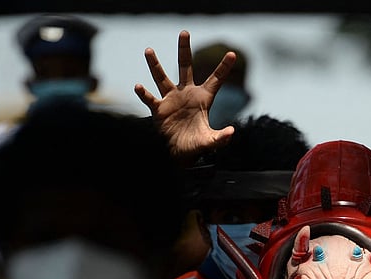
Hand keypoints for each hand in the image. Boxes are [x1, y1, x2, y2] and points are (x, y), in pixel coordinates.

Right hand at [134, 30, 235, 162]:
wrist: (179, 154)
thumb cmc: (196, 146)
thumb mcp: (211, 142)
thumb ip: (221, 137)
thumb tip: (232, 132)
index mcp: (203, 98)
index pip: (216, 79)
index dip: (224, 67)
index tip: (232, 54)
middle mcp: (186, 94)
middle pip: (186, 67)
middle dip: (184, 50)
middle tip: (184, 32)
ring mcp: (171, 99)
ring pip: (161, 77)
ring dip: (155, 65)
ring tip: (148, 50)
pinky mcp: (159, 109)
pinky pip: (149, 98)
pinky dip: (143, 93)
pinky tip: (138, 86)